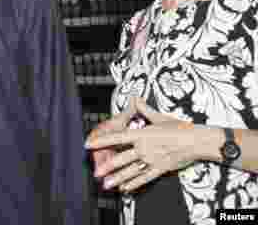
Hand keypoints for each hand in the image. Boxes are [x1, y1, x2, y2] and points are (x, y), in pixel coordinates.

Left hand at [85, 97, 199, 191]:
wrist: (198, 141)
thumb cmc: (180, 128)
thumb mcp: (160, 117)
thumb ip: (144, 109)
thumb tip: (135, 98)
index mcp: (142, 134)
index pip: (116, 137)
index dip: (101, 141)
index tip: (88, 145)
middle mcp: (144, 148)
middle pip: (122, 158)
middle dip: (107, 166)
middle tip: (95, 172)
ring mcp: (152, 160)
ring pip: (131, 170)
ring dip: (118, 178)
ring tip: (106, 184)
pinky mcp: (161, 169)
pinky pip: (145, 177)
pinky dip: (134, 183)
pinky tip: (125, 187)